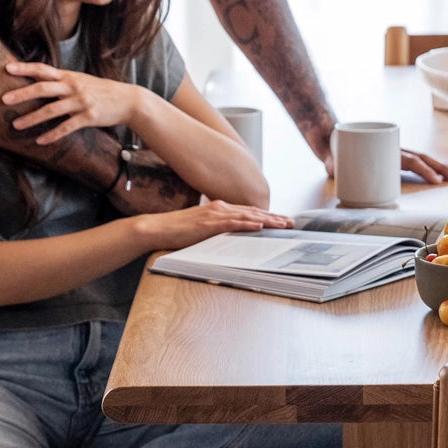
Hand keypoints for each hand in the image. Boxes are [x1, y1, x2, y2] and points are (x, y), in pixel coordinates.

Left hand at [2, 62, 138, 144]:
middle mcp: (73, 87)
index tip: (7, 68)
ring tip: (16, 124)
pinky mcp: (89, 117)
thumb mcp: (82, 81)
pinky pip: (66, 127)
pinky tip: (40, 141)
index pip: (43, 70)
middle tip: (4, 99)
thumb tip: (41, 82)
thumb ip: (63, 82)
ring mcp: (81, 102)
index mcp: (70, 77)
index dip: (25, 68)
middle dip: (22, 93)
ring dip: (32, 118)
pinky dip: (52, 135)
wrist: (128, 101)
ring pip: (51, 110)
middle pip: (43, 88)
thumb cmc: (102, 91)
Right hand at [138, 199, 294, 252]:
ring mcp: (215, 214)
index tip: (281, 220)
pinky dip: (248, 224)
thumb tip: (228, 239)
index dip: (266, 216)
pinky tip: (261, 225)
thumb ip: (216, 230)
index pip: (248, 212)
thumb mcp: (201, 230)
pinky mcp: (209, 223)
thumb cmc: (176, 232)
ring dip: (267, 220)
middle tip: (291, 222)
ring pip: (248, 216)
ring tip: (283, 225)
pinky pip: (233, 223)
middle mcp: (220, 208)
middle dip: (273, 218)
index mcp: (218, 209)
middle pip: (253, 212)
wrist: (157, 228)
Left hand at [322, 140, 447, 185]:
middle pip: (422, 158)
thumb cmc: (335, 150)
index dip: (423, 170)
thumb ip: (332, 163)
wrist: (333, 136)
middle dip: (440, 168)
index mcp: (383, 150)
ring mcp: (395, 153)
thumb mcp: (333, 158)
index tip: (435, 181)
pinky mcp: (394, 159)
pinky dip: (431, 167)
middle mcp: (393, 150)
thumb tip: (333, 169)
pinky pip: (416, 162)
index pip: (409, 160)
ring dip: (440, 167)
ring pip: (423, 159)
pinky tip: (442, 174)